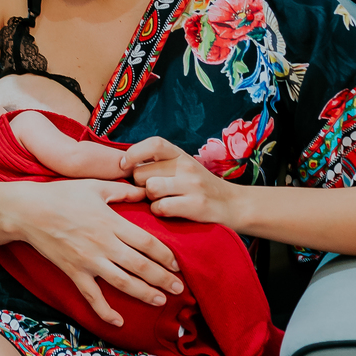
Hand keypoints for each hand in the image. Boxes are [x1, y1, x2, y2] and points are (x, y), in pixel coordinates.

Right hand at [12, 178, 183, 328]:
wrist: (27, 211)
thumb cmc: (61, 195)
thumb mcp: (95, 186)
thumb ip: (122, 190)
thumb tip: (145, 191)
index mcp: (111, 222)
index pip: (147, 242)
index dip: (166, 255)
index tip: (178, 264)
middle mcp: (103, 244)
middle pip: (140, 266)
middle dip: (162, 279)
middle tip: (180, 289)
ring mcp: (88, 261)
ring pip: (122, 283)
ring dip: (144, 294)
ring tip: (160, 301)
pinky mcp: (74, 273)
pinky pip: (92, 297)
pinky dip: (105, 311)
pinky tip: (119, 322)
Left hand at [119, 137, 244, 227]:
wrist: (233, 204)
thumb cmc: (199, 188)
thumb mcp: (183, 168)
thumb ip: (159, 164)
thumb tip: (123, 163)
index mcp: (181, 155)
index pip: (153, 143)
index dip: (134, 153)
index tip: (124, 165)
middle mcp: (186, 166)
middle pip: (142, 174)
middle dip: (141, 186)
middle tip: (153, 192)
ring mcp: (192, 185)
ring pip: (150, 189)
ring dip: (150, 199)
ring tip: (161, 201)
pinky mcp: (195, 205)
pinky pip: (160, 207)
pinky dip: (159, 212)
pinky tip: (169, 211)